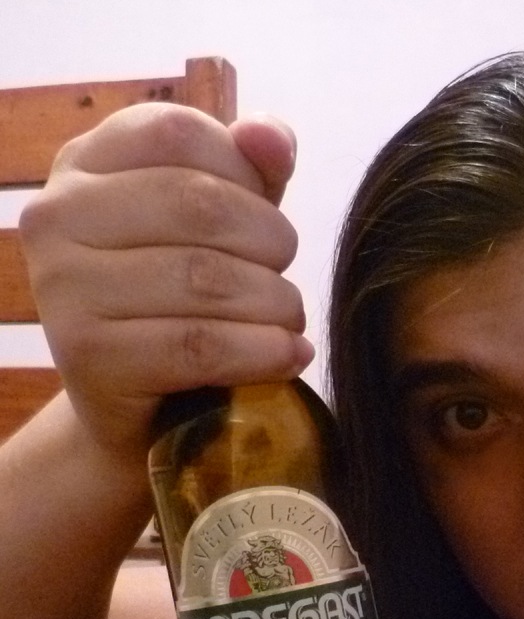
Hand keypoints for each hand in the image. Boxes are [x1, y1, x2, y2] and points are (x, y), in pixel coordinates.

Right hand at [18, 104, 312, 463]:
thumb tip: (272, 137)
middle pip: (199, 204)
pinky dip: (261, 352)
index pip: (178, 132)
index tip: (267, 219)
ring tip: (288, 323)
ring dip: (274, 305)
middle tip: (285, 282)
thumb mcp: (219, 222)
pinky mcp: (89, 357)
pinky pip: (199, 344)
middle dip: (270, 246)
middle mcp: (59, 215)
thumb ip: (251, 169)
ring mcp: (65, 287)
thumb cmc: (182, 299)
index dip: (247, 174)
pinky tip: (287, 356)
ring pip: (205, 278)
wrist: (138, 403)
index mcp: (86, 164)